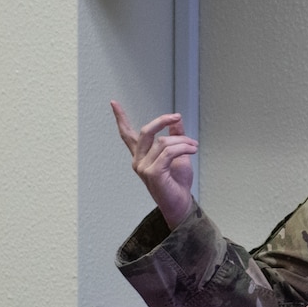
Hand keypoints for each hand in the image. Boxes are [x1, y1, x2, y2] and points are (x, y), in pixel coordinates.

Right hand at [111, 101, 196, 228]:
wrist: (180, 203)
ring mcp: (144, 167)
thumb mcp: (178, 154)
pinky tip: (192, 150)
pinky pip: (169, 152)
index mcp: (141, 156)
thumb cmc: (177, 182)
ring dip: (182, 141)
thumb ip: (175, 137)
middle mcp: (138, 161)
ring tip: (194, 146)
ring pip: (163, 142)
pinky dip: (183, 148)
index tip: (113, 103)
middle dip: (161, 121)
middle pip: (145, 131)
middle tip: (176, 116)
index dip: (120, 118)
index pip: (127, 135)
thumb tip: (176, 120)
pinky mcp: (153, 173)